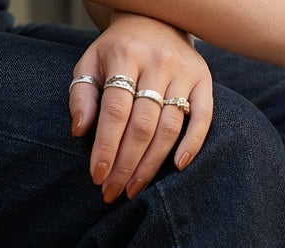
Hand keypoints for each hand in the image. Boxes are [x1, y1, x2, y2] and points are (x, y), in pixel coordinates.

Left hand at [69, 12, 212, 201]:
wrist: (156, 18)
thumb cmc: (118, 50)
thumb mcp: (91, 62)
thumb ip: (82, 95)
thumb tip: (80, 130)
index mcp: (125, 55)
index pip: (115, 110)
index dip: (106, 146)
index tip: (97, 176)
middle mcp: (157, 63)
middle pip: (142, 125)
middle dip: (126, 164)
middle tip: (113, 192)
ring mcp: (183, 72)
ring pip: (169, 128)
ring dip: (151, 164)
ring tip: (135, 189)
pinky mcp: (204, 80)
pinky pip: (203, 117)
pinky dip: (192, 144)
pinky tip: (178, 167)